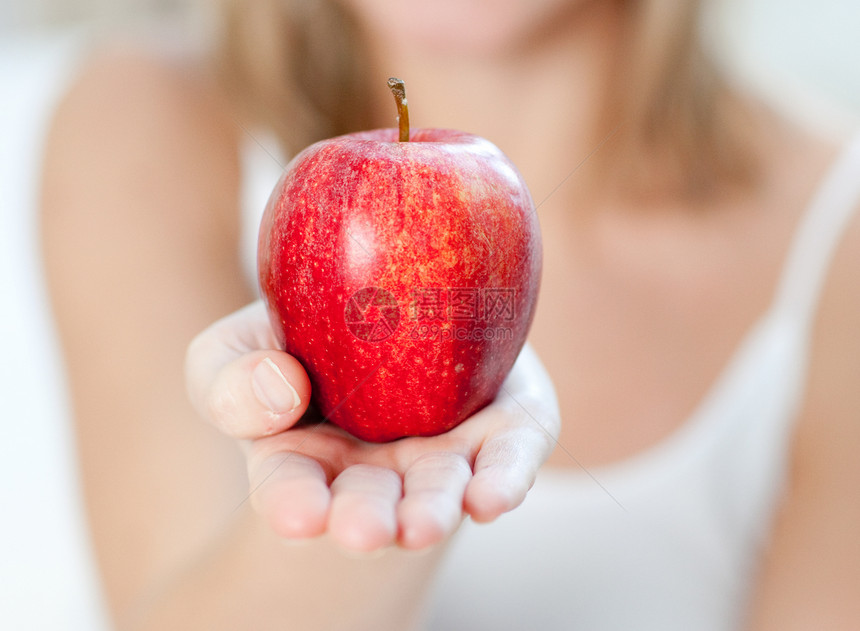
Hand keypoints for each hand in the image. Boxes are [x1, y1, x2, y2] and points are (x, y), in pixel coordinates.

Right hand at [186, 301, 559, 552]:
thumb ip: (229, 379)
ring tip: (425, 524)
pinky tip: (492, 496)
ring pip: (439, 489)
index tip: (300, 515)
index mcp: (303, 461)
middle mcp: (376, 472)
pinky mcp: (500, 425)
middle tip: (367, 531)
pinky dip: (504, 475)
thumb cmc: (295, 338)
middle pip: (373, 505)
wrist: (388, 307)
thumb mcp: (233, 347)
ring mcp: (441, 454)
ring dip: (433, 510)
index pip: (291, 491)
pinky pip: (508, 453)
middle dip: (368, 521)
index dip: (293, 505)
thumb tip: (283, 390)